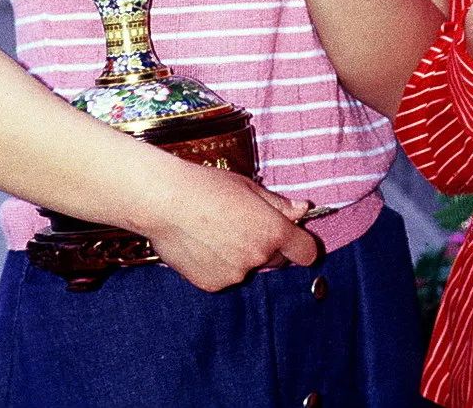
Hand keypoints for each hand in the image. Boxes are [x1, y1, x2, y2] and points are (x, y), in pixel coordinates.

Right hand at [142, 161, 318, 290]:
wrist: (166, 202)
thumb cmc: (208, 187)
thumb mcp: (249, 187)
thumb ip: (278, 204)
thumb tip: (302, 210)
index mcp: (273, 231)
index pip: (306, 252)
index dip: (302, 245)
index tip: (293, 238)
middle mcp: (258, 257)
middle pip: (278, 260)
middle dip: (269, 247)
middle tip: (245, 225)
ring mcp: (235, 274)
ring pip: (248, 267)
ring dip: (240, 255)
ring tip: (215, 230)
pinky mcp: (212, 284)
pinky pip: (225, 275)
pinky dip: (219, 264)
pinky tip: (202, 244)